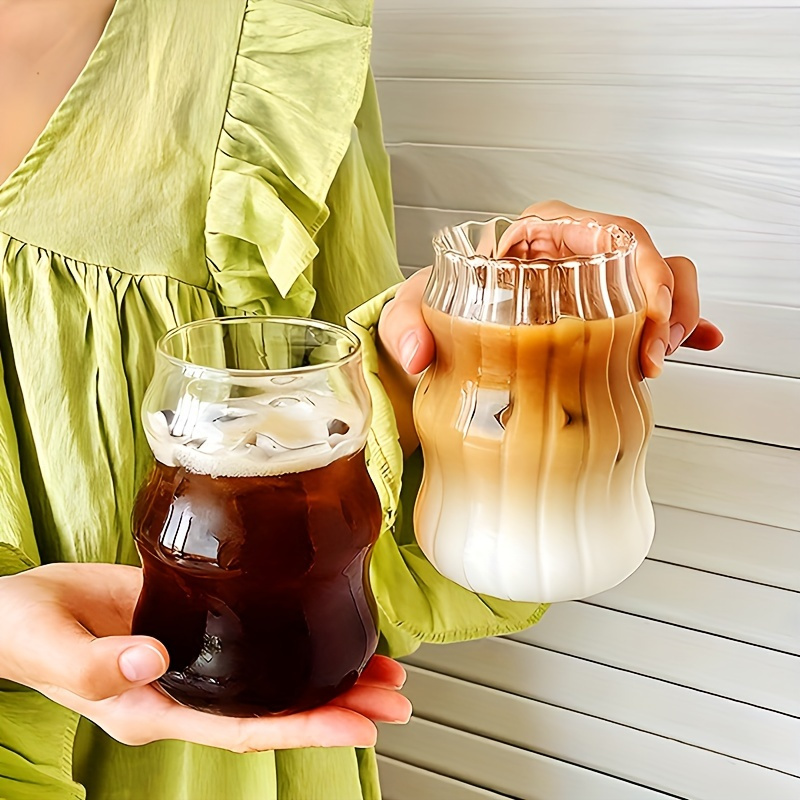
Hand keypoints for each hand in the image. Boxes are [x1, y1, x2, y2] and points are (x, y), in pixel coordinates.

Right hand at [0, 563, 409, 751]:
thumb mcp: (52, 647)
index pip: (245, 727)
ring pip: (274, 675)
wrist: (18, 610)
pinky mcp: (196, 618)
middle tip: (395, 698)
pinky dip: (297, 637)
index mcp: (157, 707)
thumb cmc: (26, 631)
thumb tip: (154, 661)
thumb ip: (95, 662)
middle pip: (274, 706)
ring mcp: (196, 656)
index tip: (358, 727)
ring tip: (383, 670)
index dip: (304, 728)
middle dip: (338, 706)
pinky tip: (326, 627)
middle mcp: (188, 688)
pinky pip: (257, 636)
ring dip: (330, 673)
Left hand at [379, 200, 723, 380]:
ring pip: (659, 280)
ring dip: (675, 316)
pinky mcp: (601, 313)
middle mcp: (573, 250)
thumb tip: (418, 356)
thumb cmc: (434, 308)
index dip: (643, 272)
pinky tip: (701, 344)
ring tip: (658, 362)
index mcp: (540, 232)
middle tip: (654, 357)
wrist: (441, 334)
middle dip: (665, 303)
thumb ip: (405, 324)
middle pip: (645, 256)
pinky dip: (680, 326)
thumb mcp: (414, 308)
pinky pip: (651, 311)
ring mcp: (591, 282)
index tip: (646, 322)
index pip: (611, 232)